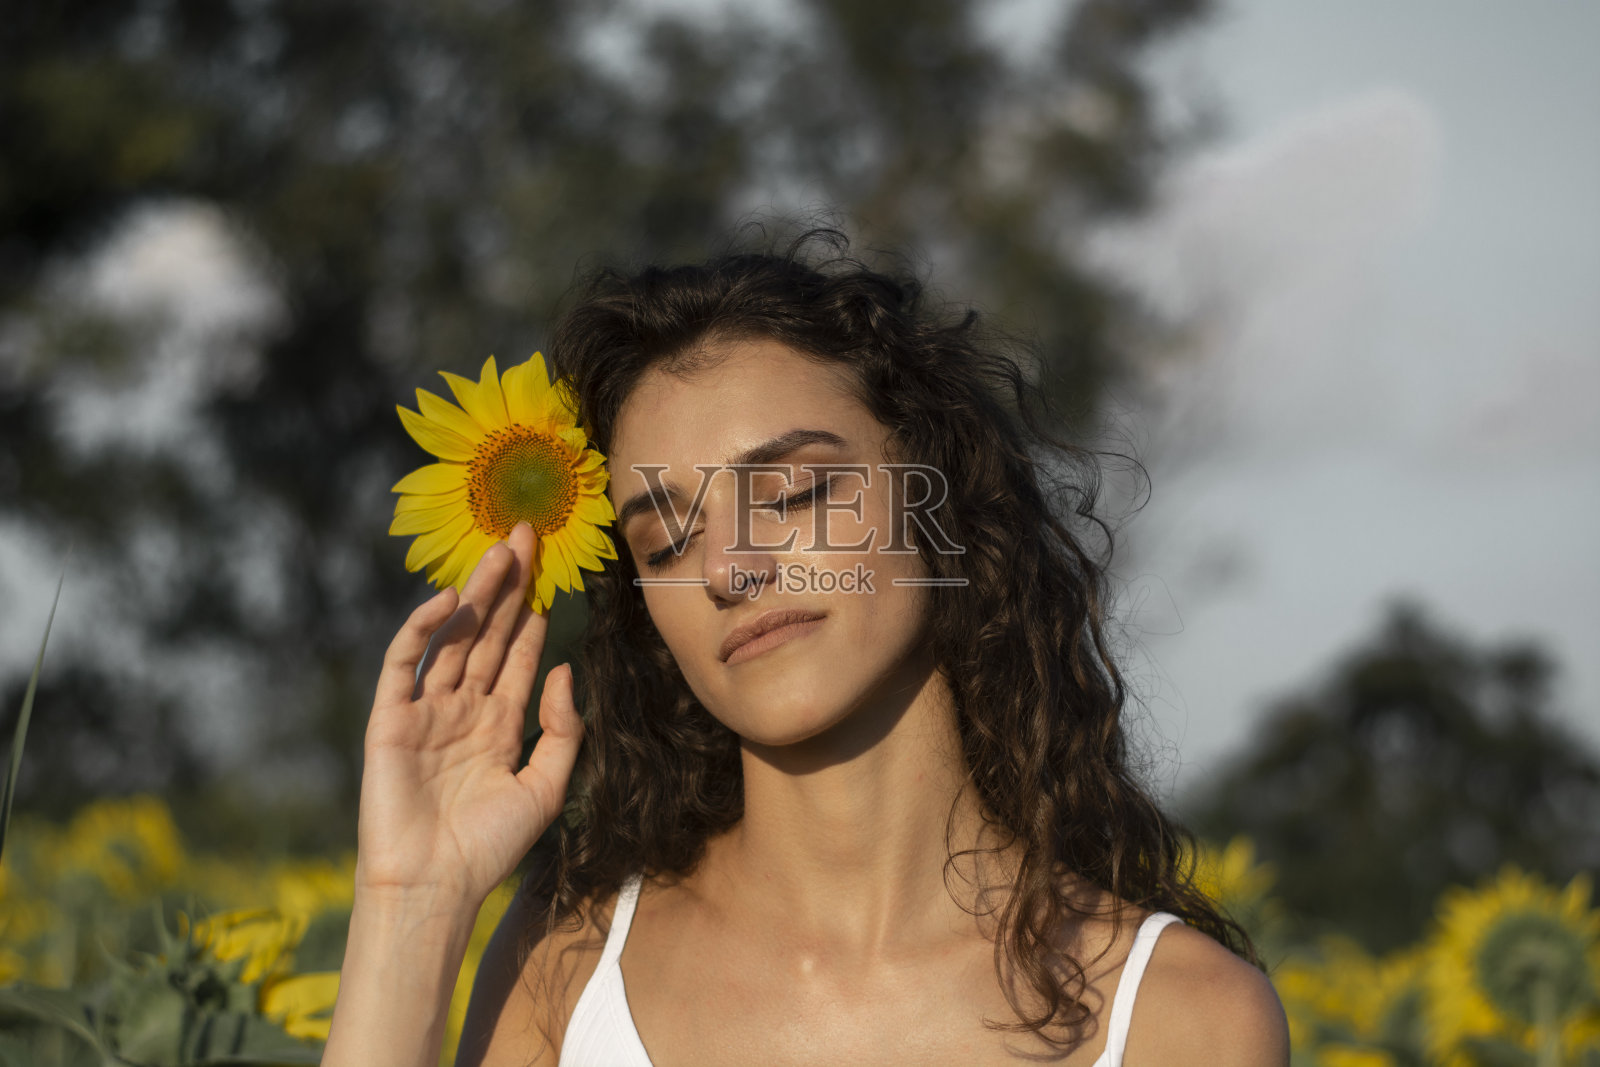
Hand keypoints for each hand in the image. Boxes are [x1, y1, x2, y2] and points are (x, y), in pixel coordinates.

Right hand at [355, 522, 583, 907]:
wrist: (435, 887)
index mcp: (497, 726)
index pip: (518, 658)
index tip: (551, 575)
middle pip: (487, 636)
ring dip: (475, 595)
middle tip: (526, 537)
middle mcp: (461, 710)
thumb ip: (562, 728)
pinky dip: (422, 630)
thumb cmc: (490, 848)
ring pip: (452, 640)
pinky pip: (404, 664)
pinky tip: (448, 601)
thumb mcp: (546, 785)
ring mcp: (424, 712)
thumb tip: (562, 667)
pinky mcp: (389, 719)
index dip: (533, 617)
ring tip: (501, 552)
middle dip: (507, 588)